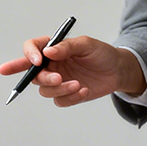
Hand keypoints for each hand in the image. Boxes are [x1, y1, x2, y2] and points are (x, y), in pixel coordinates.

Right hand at [0, 36, 145, 105]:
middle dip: (44, 78)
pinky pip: (60, 101)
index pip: (31, 48)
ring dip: (60, 89)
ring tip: (77, 84)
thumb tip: (48, 51)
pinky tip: (84, 90)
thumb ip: (67, 47)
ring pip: (45, 90)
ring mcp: (58, 81)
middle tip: (58, 78)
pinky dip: (71, 97)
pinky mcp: (67, 95)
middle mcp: (52, 65)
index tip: (37, 61)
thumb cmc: (102, 54)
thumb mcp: (86, 44)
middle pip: (34, 74)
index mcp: (53, 49)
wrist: (117, 71)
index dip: (29, 54)